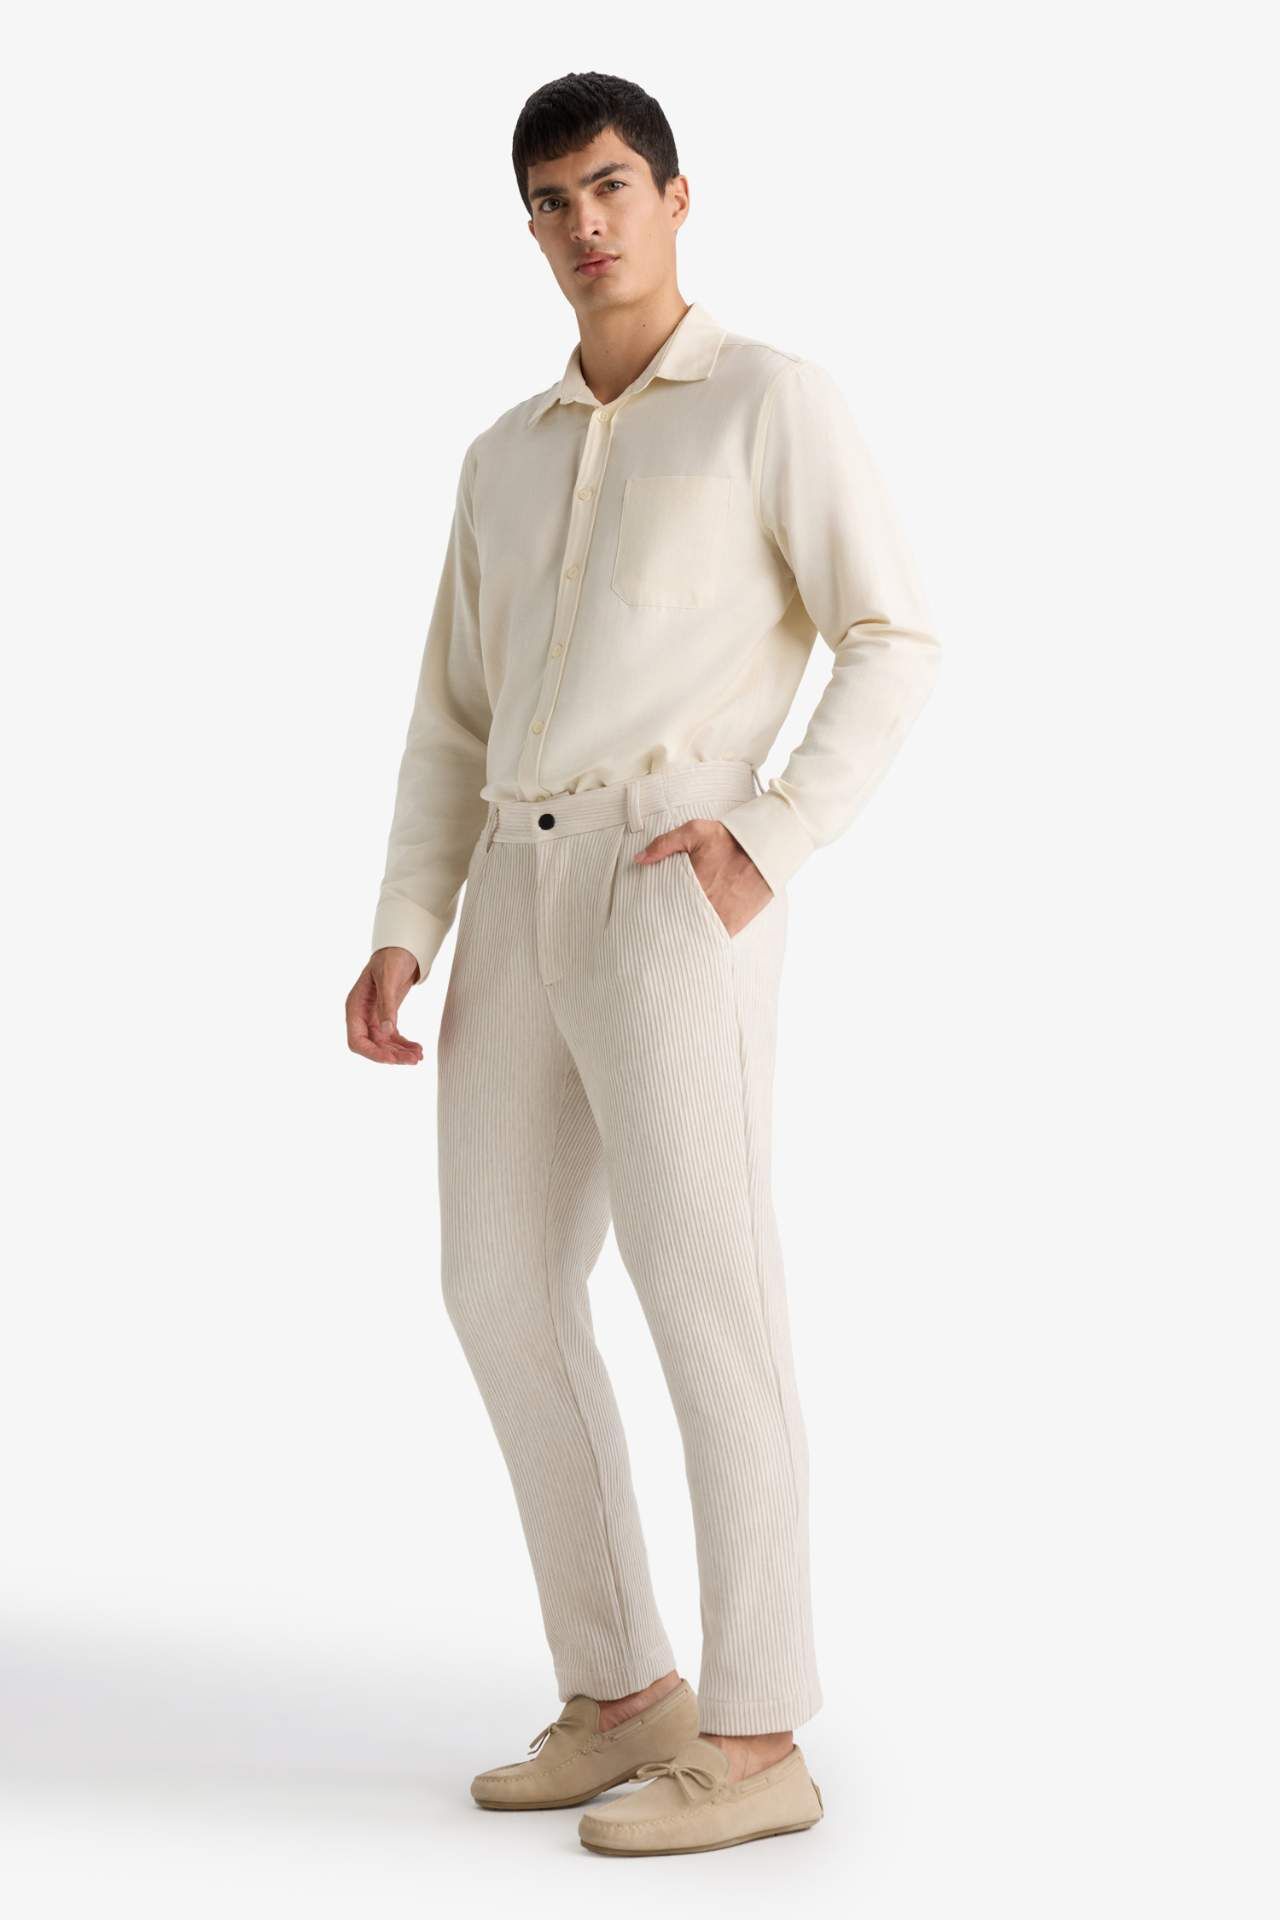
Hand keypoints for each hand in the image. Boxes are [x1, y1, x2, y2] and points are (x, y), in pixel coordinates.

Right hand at [346, 946, 423, 1063]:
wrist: (400, 949)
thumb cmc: (391, 959)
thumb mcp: (389, 979)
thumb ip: (387, 1004)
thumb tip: (386, 1031)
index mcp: (355, 1007)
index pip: (356, 1040)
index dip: (372, 1053)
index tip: (391, 1059)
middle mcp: (361, 1016)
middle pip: (372, 1046)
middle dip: (392, 1055)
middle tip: (414, 1060)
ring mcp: (373, 1018)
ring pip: (384, 1045)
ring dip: (401, 1053)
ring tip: (419, 1056)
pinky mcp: (386, 1017)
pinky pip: (393, 1038)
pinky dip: (404, 1045)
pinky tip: (418, 1049)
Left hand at [634, 818, 772, 936]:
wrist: (766, 850)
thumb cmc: (730, 840)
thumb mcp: (695, 832)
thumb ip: (664, 844)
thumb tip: (639, 859)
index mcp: (690, 885)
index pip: (662, 905)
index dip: (653, 911)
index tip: (645, 914)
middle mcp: (704, 905)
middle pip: (676, 923)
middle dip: (665, 926)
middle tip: (653, 931)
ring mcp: (719, 918)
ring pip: (693, 935)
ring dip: (683, 936)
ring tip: (671, 939)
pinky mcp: (734, 925)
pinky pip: (713, 939)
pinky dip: (703, 941)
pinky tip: (693, 942)